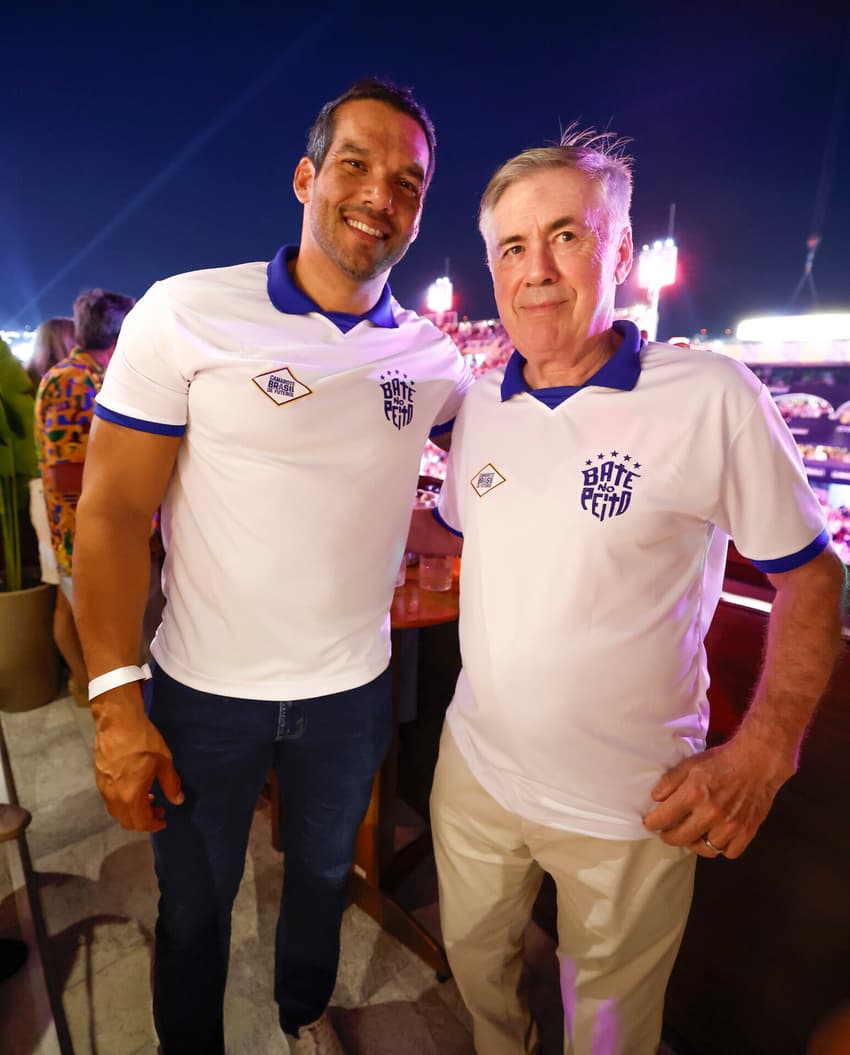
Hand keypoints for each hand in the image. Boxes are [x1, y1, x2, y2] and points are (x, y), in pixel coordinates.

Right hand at [92, 685, 183, 830]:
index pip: (141, 822)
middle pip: (126, 821)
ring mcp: (103, 788)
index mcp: (130, 796)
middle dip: (143, 821)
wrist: (118, 721)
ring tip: (149, 797)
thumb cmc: (143, 741)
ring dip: (133, 811)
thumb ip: (171, 785)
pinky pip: (111, 799)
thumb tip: (178, 800)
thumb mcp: (164, 762)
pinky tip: (135, 787)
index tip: (164, 819)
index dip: (154, 824)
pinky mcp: (99, 778)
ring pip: (117, 811)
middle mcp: (113, 797)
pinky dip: (124, 801)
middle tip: (158, 810)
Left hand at [642, 733, 794, 858]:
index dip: (652, 823)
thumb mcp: (690, 764)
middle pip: (681, 838)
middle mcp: (711, 813)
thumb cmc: (721, 761)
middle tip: (666, 833)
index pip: (664, 818)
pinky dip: (721, 848)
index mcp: (694, 794)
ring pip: (705, 849)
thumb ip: (670, 781)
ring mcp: (731, 825)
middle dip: (669, 837)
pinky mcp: (747, 831)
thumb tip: (655, 798)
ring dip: (695, 844)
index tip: (650, 824)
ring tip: (692, 835)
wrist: (757, 761)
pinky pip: (729, 852)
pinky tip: (716, 837)